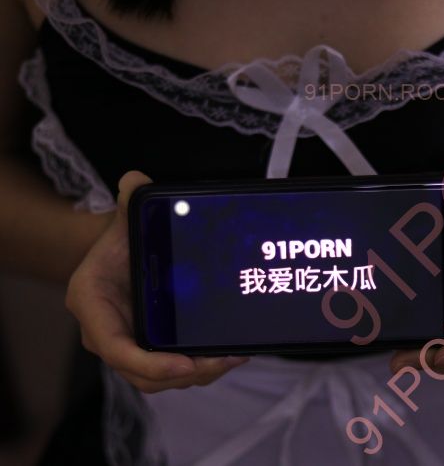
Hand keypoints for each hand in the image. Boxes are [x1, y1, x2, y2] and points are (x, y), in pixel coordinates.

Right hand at [65, 171, 247, 392]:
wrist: (121, 254)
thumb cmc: (121, 241)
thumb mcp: (123, 221)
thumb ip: (128, 203)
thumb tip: (135, 180)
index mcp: (92, 304)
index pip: (114, 347)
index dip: (147, 363)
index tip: (184, 365)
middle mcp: (107, 333)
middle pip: (143, 374)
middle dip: (186, 374)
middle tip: (223, 360)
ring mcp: (130, 346)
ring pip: (162, 378)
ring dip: (200, 374)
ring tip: (234, 356)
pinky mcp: (151, 350)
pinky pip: (174, 369)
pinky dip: (201, 367)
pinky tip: (231, 353)